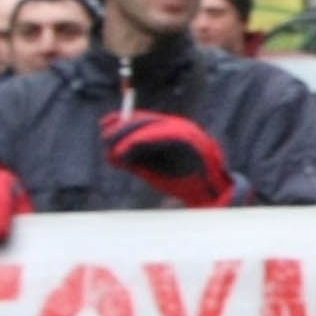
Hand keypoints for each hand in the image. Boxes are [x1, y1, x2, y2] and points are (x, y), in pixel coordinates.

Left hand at [102, 112, 234, 208]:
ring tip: (114, 149)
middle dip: (123, 128)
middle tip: (105, 137)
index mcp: (173, 131)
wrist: (211, 196)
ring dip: (129, 135)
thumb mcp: (154, 170)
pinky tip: (125, 150)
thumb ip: (136, 159)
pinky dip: (141, 141)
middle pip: (146, 120)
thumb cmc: (184, 185)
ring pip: (152, 126)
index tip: (105, 123)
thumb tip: (112, 152)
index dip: (123, 120)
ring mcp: (185, 131)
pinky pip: (160, 136)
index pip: (145, 119)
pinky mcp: (188, 139)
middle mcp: (180, 127)